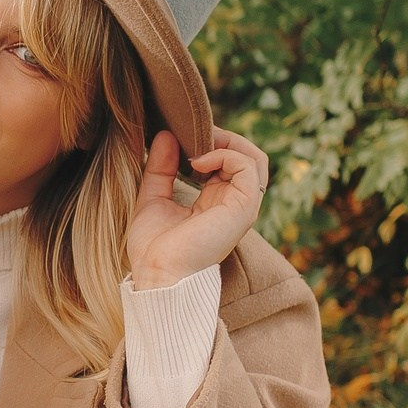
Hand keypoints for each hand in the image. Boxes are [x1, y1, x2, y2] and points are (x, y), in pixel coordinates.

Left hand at [124, 127, 270, 290]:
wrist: (158, 276)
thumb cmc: (154, 249)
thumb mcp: (152, 199)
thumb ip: (160, 169)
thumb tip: (164, 136)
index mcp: (216, 203)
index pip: (228, 163)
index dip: (211, 144)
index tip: (182, 136)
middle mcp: (233, 204)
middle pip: (247, 157)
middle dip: (222, 137)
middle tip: (193, 131)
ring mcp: (241, 206)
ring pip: (254, 158)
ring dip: (227, 141)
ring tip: (198, 141)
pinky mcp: (243, 208)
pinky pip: (247, 167)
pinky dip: (224, 154)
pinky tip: (197, 160)